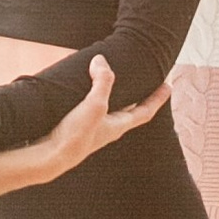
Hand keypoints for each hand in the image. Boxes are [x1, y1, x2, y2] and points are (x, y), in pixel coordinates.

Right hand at [0, 58, 169, 193]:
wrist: (50, 157)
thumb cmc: (76, 137)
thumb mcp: (94, 105)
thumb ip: (102, 82)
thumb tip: (101, 61)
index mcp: (119, 125)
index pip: (145, 111)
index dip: (158, 98)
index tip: (168, 86)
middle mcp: (109, 128)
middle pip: (130, 110)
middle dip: (138, 95)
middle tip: (144, 80)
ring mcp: (93, 128)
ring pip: (110, 108)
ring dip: (114, 94)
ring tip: (114, 80)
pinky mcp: (77, 127)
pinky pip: (91, 108)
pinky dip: (94, 97)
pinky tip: (85, 91)